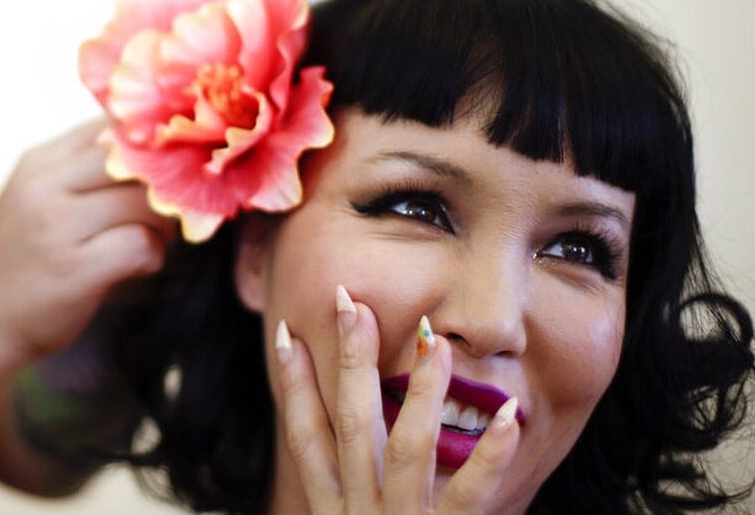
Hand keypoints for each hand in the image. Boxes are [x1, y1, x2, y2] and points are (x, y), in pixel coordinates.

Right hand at [0, 120, 173, 361]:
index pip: (111, 127)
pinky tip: (138, 267)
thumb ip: (80, 172)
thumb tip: (152, 153)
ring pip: (144, 201)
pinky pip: (141, 244)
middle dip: (162, 185)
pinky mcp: (74, 270)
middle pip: (133, 159)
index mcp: (39, 161)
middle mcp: (45, 186)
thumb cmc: (17, 260)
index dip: (148, 149)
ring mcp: (57, 227)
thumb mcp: (36, 198)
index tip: (160, 175)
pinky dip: (152, 256)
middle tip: (166, 212)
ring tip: (150, 242)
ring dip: (162, 225)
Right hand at [275, 293, 520, 513]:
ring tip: (434, 340)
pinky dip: (490, 454)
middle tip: (351, 303)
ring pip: (408, 448)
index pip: (306, 436)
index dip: (293, 384)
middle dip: (350, 361)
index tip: (285, 333)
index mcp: (333, 507)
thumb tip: (353, 435)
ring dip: (421, 390)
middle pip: (351, 424)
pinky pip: (469, 494)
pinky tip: (511, 415)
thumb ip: (353, 492)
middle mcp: (359, 510)